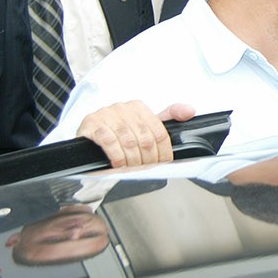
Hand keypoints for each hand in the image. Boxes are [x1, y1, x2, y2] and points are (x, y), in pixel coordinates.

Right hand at [77, 102, 194, 168]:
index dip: (163, 151)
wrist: (87, 134)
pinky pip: (109, 141)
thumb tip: (190, 111)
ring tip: (134, 170)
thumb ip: (167, 118)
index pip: (158, 131)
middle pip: (145, 138)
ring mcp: (106, 114)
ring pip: (128, 142)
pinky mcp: (91, 123)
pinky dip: (116, 156)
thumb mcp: (142, 124)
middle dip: (148, 159)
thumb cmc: (116, 131)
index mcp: (138, 107)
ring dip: (133, 161)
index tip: (163, 163)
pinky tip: (118, 165)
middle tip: (148, 170)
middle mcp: (123, 108)